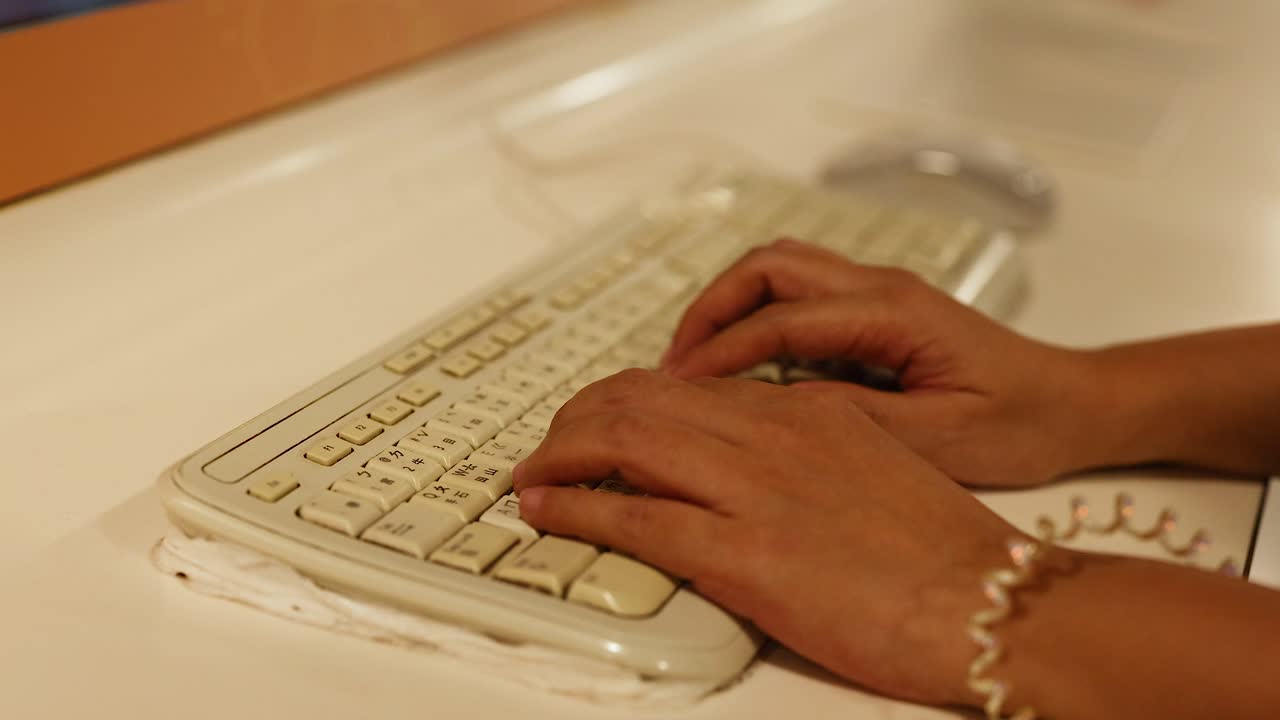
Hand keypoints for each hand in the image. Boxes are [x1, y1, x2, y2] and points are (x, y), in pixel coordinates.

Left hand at [513, 369, 1018, 705]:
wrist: (990, 600)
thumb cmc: (946, 552)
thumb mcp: (872, 468)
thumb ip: (807, 452)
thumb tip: (749, 462)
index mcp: (804, 412)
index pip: (685, 385)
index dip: (622, 399)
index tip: (594, 421)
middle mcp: (772, 435)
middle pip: (640, 401)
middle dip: (577, 420)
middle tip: (547, 446)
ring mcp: (755, 490)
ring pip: (624, 442)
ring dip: (560, 455)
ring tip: (530, 474)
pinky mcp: (744, 554)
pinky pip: (633, 515)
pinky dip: (573, 506)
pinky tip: (544, 510)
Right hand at [660, 239, 1101, 487]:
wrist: (1075, 404)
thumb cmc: (1022, 423)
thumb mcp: (938, 437)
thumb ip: (854, 417)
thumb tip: (773, 408)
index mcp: (893, 312)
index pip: (780, 320)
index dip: (721, 353)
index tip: (679, 390)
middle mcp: (880, 287)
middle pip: (767, 266)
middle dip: (710, 310)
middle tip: (676, 369)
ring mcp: (879, 292)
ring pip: (779, 270)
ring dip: (729, 307)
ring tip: (697, 365)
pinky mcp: (878, 310)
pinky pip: (799, 295)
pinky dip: (756, 317)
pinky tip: (744, 367)